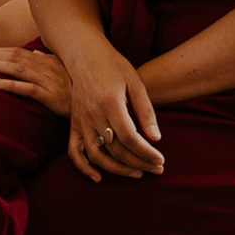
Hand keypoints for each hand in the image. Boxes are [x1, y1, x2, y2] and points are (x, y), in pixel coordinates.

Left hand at [0, 47, 71, 115]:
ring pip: (15, 69)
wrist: (95, 105)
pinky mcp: (50, 97)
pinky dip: (10, 85)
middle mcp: (44, 67)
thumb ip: (47, 59)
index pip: (14, 51)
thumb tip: (33, 51)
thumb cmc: (77, 89)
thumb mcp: (62, 70)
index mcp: (45, 60)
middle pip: (11, 57)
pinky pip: (28, 89)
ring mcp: (47, 81)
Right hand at [65, 48, 163, 182]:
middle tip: (157, 169)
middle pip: (116, 150)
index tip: (160, 160)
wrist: (85, 56)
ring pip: (97, 155)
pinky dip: (84, 167)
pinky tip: (99, 178)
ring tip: (138, 173)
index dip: (146, 153)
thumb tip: (156, 139)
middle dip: (139, 163)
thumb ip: (145, 111)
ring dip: (118, 170)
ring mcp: (81, 121)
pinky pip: (74, 151)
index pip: (130, 138)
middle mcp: (93, 115)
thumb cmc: (114, 66)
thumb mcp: (135, 83)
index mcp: (110, 103)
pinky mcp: (74, 124)